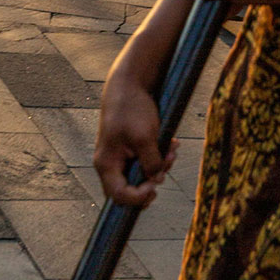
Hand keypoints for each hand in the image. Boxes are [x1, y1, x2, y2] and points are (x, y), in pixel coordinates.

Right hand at [94, 62, 176, 207]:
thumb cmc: (132, 108)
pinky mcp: (130, 146)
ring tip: (172, 150)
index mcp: (106, 163)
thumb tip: (156, 180)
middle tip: (167, 164)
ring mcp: (120, 154)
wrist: (130, 82)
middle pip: (130, 188)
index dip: (137, 197)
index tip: (154, 186)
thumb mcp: (145, 137)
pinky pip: (144, 160)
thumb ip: (151, 163)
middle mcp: (110, 162)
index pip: (118, 195)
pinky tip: (171, 144)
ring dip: (160, 165)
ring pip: (140, 173)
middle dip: (152, 180)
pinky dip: (158, 155)